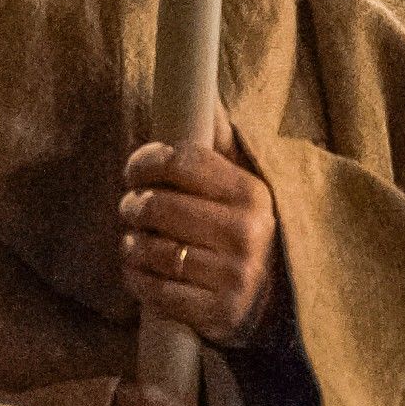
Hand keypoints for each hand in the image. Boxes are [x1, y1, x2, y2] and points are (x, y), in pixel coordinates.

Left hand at [120, 115, 279, 347]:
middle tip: (132, 207)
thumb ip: (218, 140)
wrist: (273, 300)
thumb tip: (203, 92)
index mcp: (251, 192)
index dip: (146, 161)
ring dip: (132, 243)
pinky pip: (154, 290)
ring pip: (152, 250)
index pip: (181, 161)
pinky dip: (135, 277)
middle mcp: (247, 233)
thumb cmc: (240, 227)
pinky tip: (139, 268)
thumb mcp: (239, 181)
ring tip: (135, 239)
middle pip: (158, 206)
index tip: (135, 170)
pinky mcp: (218, 313)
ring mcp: (234, 276)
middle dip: (133, 204)